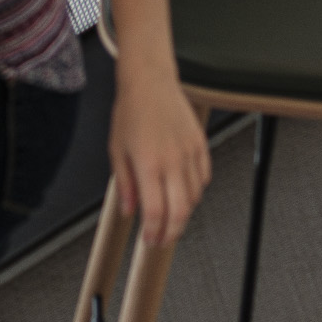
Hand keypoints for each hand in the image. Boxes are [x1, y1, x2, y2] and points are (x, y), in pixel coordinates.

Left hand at [105, 62, 212, 249]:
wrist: (150, 81)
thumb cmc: (130, 112)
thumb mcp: (116, 149)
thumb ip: (124, 184)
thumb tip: (129, 211)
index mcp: (148, 163)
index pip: (156, 211)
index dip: (154, 232)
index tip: (150, 240)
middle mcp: (172, 161)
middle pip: (180, 211)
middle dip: (172, 232)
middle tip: (163, 240)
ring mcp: (190, 153)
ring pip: (195, 197)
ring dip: (184, 212)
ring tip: (171, 217)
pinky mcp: (201, 146)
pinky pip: (204, 179)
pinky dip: (196, 191)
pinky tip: (183, 192)